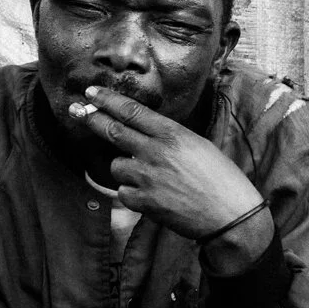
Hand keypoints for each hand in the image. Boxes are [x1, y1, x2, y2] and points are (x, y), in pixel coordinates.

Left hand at [70, 86, 270, 271]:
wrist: (231, 215)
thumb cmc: (222, 179)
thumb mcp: (199, 146)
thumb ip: (170, 138)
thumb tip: (145, 133)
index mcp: (173, 134)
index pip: (132, 112)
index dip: (108, 100)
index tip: (92, 92)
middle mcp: (156, 151)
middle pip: (113, 131)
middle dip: (91, 118)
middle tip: (77, 110)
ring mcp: (148, 177)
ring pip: (115, 166)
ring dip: (125, 169)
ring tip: (148, 178)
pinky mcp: (144, 202)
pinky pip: (123, 193)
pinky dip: (132, 194)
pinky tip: (152, 197)